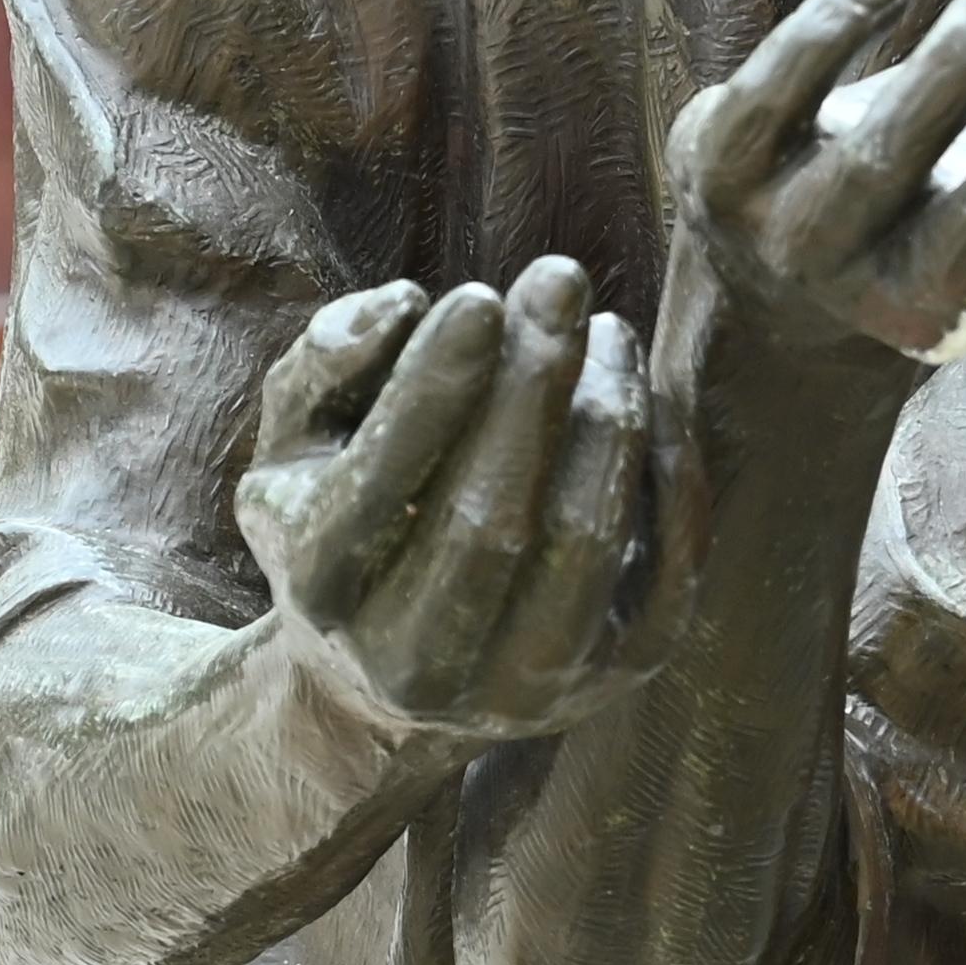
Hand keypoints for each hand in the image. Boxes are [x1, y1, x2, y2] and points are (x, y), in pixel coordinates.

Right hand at [234, 260, 643, 743]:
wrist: (395, 673)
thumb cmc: (345, 513)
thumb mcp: (297, 439)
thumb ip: (323, 361)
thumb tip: (403, 303)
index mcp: (320, 590)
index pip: (378, 488)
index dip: (432, 390)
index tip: (479, 297)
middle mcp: (416, 661)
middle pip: (489, 521)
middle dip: (531, 387)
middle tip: (559, 279)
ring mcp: (523, 686)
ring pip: (583, 545)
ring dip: (606, 418)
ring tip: (608, 329)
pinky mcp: (617, 677)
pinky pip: (668, 570)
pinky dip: (666, 472)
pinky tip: (644, 395)